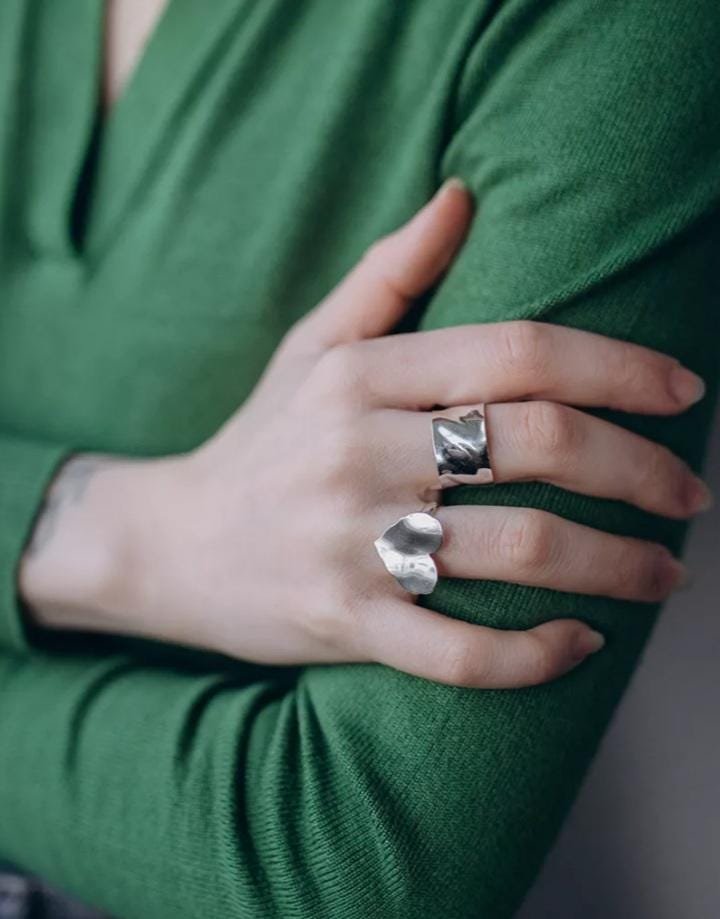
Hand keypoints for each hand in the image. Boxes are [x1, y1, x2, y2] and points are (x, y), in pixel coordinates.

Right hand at [20, 179, 709, 687]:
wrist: (167, 544)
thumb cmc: (259, 441)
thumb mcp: (311, 347)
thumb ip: (388, 274)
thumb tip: (462, 195)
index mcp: (362, 375)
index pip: (520, 352)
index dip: (621, 367)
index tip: (684, 393)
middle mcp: (360, 450)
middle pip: (541, 442)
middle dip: (641, 469)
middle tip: (689, 495)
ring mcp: (351, 541)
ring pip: (521, 550)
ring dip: (617, 565)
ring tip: (663, 573)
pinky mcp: (343, 621)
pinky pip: (460, 650)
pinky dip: (535, 656)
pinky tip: (580, 645)